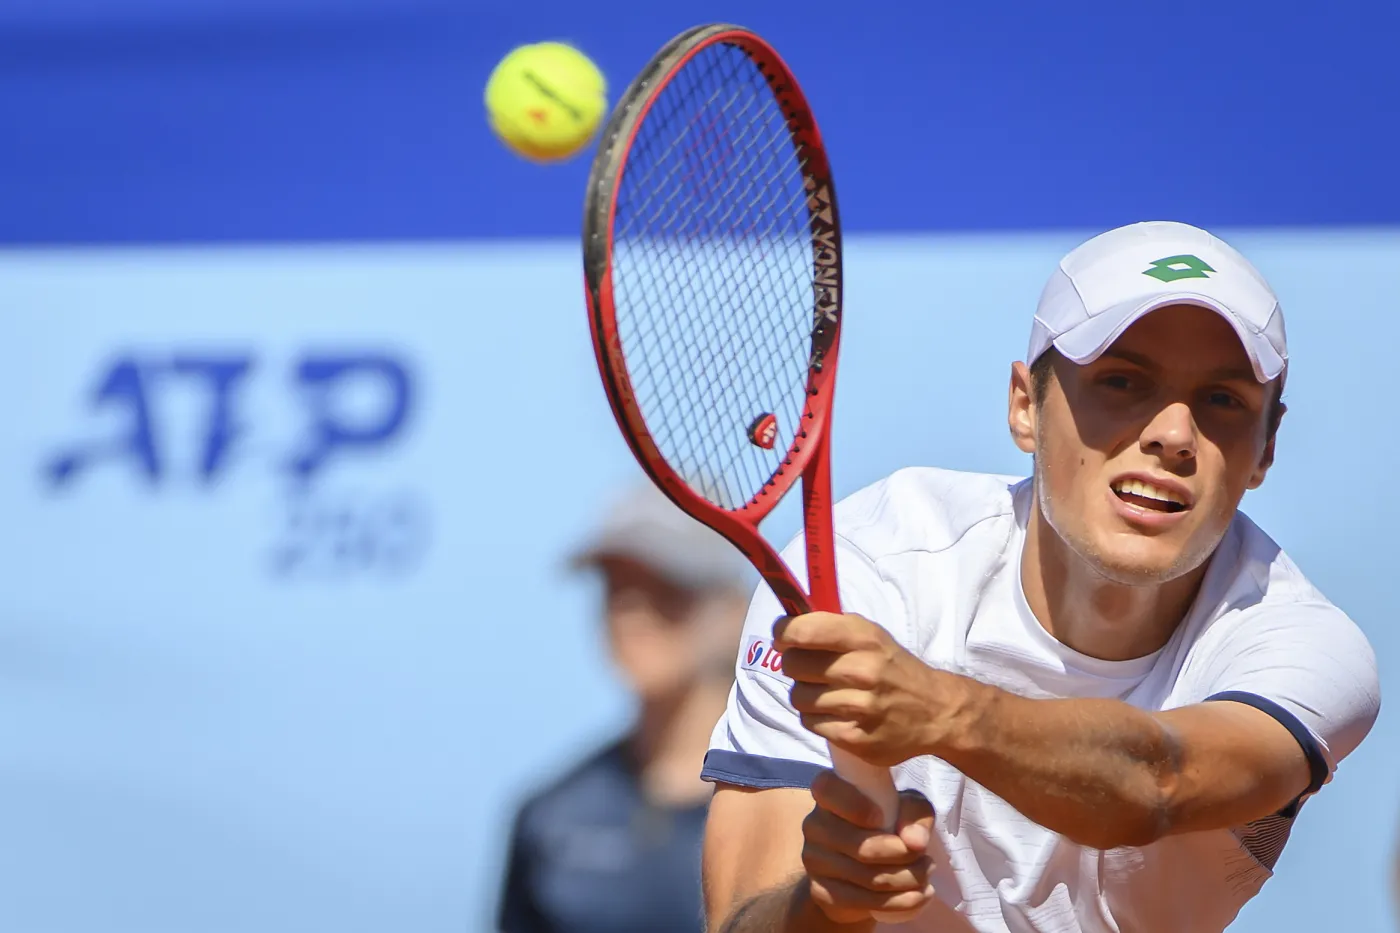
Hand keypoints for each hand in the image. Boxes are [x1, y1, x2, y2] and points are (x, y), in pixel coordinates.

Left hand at [775, 612, 955, 766]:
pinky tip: (836, 714)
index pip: (802, 631)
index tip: (784, 638)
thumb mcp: (871, 635)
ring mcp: (860, 706)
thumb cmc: (893, 667)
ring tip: (826, 694)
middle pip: (793, 666)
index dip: (784, 633)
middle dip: (795, 666)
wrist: (935, 711)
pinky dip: (817, 719)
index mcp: (863, 637)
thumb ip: (831, 627)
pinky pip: (810, 723)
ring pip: (798, 697)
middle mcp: (862, 669)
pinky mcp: (855, 738)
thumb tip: (785, 626)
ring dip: (806, 695)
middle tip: (811, 670)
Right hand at [802, 769, 937, 924]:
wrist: (863, 867)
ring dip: (908, 880)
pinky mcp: (821, 892)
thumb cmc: (887, 823)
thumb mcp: (907, 809)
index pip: (827, 790)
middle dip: (905, 857)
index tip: (882, 818)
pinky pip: (865, 901)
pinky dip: (901, 902)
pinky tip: (919, 895)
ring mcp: (814, 860)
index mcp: (828, 793)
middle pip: (861, 847)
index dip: (855, 806)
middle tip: (927, 860)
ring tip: (926, 876)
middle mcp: (814, 825)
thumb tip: (914, 842)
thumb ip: (914, 815)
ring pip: (868, 878)